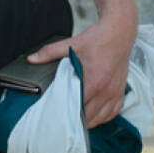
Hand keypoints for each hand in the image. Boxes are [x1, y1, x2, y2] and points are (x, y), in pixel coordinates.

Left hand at [28, 12, 135, 127]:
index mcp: (93, 81)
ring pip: (101, 118)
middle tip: (64, 118)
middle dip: (76, 119)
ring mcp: (115, 92)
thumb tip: (32, 59)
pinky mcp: (121, 91)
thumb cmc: (98, 39)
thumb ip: (50, 52)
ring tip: (78, 119)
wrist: (119, 32)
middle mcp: (106, 90)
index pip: (77, 107)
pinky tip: (95, 115)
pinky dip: (104, 116)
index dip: (66, 114)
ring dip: (90, 120)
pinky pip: (113, 112)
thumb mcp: (72, 44)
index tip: (58, 115)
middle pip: (88, 117)